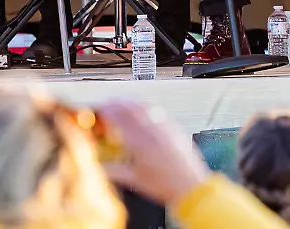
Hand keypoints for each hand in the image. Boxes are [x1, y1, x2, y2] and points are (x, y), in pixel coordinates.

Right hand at [96, 101, 211, 207]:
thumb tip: (99, 167)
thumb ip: (114, 171)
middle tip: (107, 105)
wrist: (190, 186)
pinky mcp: (174, 128)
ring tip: (122, 105)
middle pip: (130, 108)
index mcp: (139, 142)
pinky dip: (145, 107)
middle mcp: (152, 130)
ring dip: (130, 103)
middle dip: (116, 104)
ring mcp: (164, 127)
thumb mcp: (134, 179)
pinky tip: (143, 111)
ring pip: (144, 106)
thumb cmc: (164, 185)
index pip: (119, 118)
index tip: (99, 109)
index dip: (106, 111)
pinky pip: (157, 111)